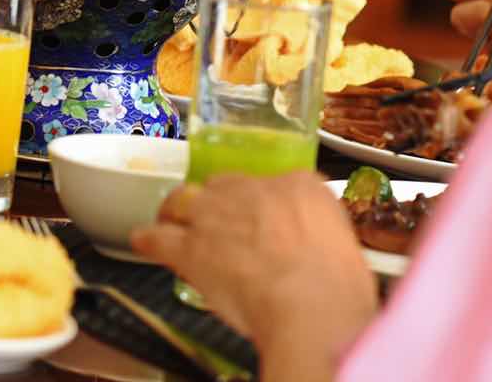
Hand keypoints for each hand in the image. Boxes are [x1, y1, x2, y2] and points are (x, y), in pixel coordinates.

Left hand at [131, 173, 375, 360]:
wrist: (309, 308)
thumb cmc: (339, 289)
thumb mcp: (348, 245)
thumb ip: (323, 232)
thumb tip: (315, 244)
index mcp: (298, 187)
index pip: (271, 184)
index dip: (262, 205)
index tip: (262, 220)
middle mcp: (250, 190)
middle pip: (221, 186)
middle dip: (218, 204)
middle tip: (219, 227)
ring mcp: (214, 215)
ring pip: (183, 201)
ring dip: (177, 212)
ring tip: (173, 223)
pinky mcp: (189, 247)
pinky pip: (158, 236)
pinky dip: (148, 239)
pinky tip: (142, 241)